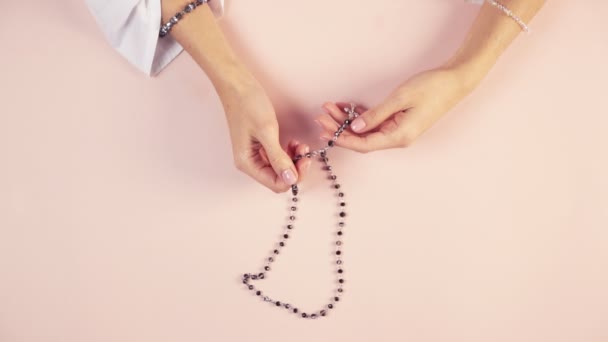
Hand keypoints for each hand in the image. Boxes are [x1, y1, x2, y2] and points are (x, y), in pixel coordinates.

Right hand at [218, 75, 310, 192]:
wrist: (237, 84)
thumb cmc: (248, 104)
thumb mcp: (267, 131)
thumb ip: (278, 157)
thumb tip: (290, 179)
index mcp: (247, 163)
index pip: (276, 184)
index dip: (293, 176)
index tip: (305, 159)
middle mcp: (250, 162)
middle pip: (279, 178)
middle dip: (295, 167)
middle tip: (305, 150)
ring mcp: (255, 154)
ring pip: (280, 168)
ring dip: (293, 160)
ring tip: (300, 144)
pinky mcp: (260, 146)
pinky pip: (278, 157)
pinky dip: (288, 153)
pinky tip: (293, 143)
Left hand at [316, 67, 471, 152]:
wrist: (455, 81)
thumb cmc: (432, 88)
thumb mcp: (401, 98)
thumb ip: (376, 115)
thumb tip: (355, 128)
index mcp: (399, 137)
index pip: (364, 145)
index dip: (343, 140)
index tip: (326, 132)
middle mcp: (398, 138)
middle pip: (362, 139)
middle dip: (339, 129)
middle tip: (321, 117)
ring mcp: (398, 131)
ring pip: (366, 131)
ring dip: (346, 121)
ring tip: (328, 110)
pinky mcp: (399, 122)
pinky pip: (374, 123)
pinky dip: (359, 117)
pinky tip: (344, 109)